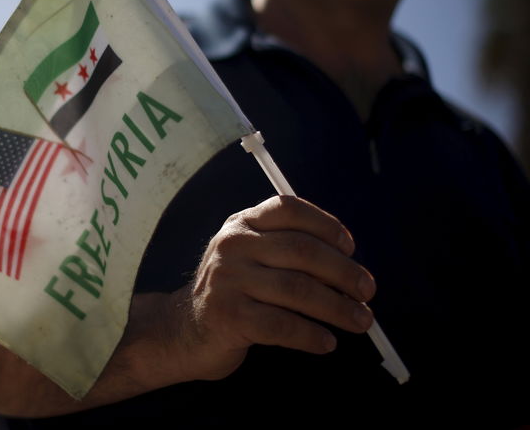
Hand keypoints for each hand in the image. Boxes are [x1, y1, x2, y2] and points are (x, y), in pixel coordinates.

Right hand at [168, 195, 375, 381]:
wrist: (185, 330)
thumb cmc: (233, 293)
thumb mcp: (249, 257)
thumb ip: (285, 250)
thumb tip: (349, 268)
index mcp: (242, 224)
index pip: (289, 210)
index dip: (326, 225)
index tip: (351, 248)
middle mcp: (233, 246)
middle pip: (301, 251)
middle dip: (343, 272)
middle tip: (368, 292)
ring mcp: (228, 280)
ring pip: (297, 289)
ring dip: (337, 307)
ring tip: (360, 321)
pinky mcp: (228, 317)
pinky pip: (282, 326)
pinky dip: (311, 336)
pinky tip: (326, 342)